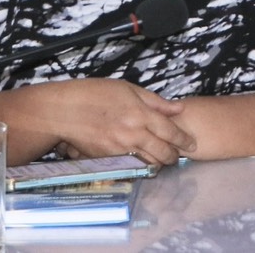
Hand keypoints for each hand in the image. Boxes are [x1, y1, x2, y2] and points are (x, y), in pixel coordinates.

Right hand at [38, 77, 193, 165]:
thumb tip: (179, 108)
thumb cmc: (94, 94)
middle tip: (178, 155)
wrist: (63, 111)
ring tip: (162, 158)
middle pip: (162, 152)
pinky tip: (143, 160)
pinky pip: (131, 166)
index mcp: (139, 114)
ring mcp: (119, 149)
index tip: (191, 143)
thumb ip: (155, 101)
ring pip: (148, 163)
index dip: (184, 139)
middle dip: (173, 156)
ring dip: (158, 162)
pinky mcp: (107, 159)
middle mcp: (132, 133)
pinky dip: (140, 165)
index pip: (170, 131)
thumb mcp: (127, 89)